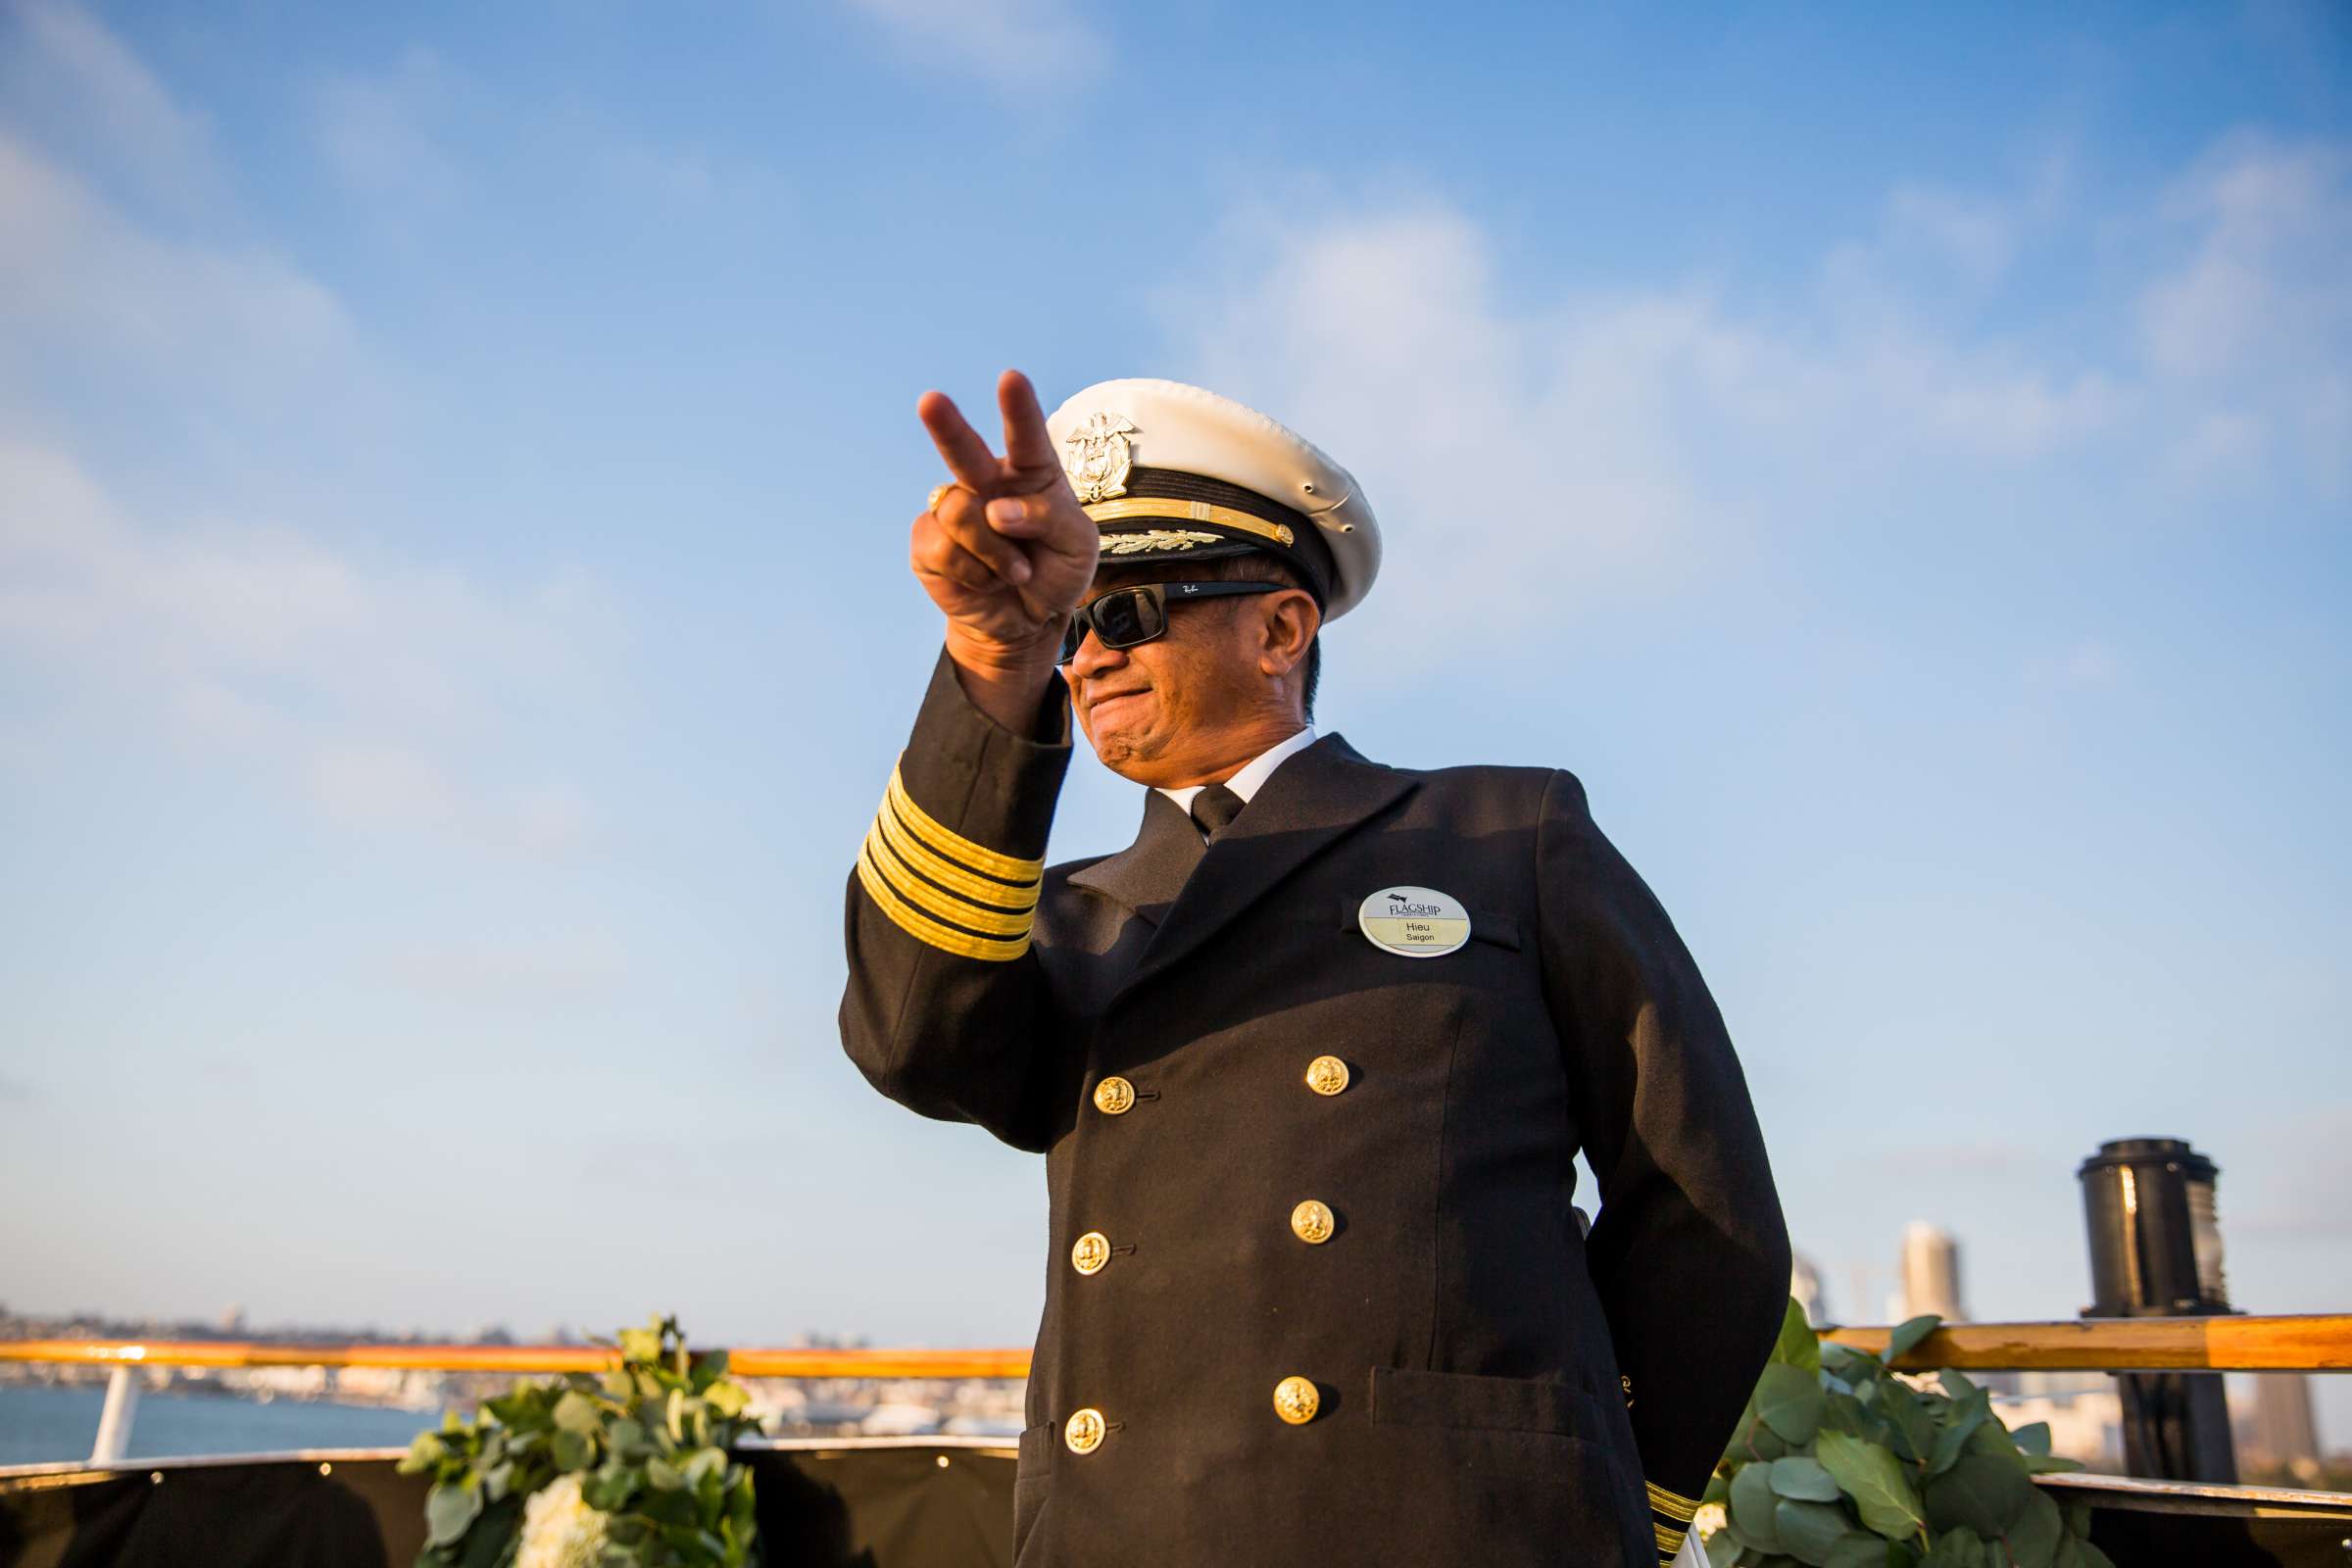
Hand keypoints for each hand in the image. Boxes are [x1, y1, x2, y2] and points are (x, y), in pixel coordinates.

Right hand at [911, 370, 1097, 677]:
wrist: (1027, 620)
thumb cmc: (1056, 571)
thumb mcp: (1078, 546)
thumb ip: (1050, 518)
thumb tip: (996, 510)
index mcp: (1032, 473)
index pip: (1027, 437)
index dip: (1019, 409)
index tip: (1011, 379)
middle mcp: (988, 482)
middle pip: (965, 450)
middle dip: (946, 426)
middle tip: (931, 401)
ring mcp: (953, 508)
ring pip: (962, 515)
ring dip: (995, 553)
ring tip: (1015, 572)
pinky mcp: (927, 541)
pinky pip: (945, 549)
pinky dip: (974, 574)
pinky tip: (985, 579)